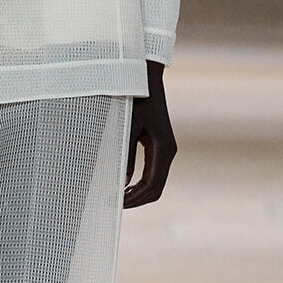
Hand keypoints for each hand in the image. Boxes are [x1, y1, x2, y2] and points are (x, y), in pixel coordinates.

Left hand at [124, 61, 176, 208]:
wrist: (145, 78)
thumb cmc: (135, 99)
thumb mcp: (127, 126)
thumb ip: (125, 154)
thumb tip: (121, 181)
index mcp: (163, 148)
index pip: (152, 185)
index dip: (135, 198)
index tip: (117, 203)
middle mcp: (168, 151)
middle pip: (156, 189)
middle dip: (137, 200)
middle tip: (114, 205)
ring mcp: (165, 149)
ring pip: (155, 182)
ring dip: (138, 193)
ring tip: (117, 198)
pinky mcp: (158, 146)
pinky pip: (152, 172)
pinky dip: (139, 183)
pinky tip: (124, 184)